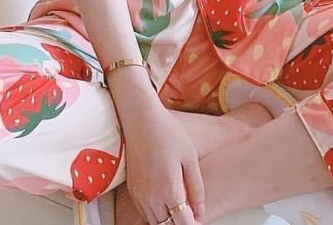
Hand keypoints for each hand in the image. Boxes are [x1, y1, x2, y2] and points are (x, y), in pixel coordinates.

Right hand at [121, 102, 204, 224]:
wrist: (140, 118)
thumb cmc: (168, 132)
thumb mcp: (190, 157)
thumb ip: (196, 188)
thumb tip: (200, 213)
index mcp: (169, 189)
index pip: (182, 223)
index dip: (193, 224)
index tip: (199, 219)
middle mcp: (151, 197)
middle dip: (180, 223)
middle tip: (191, 214)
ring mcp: (139, 194)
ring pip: (155, 222)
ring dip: (167, 220)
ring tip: (180, 209)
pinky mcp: (132, 189)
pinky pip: (144, 212)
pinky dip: (155, 214)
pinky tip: (164, 202)